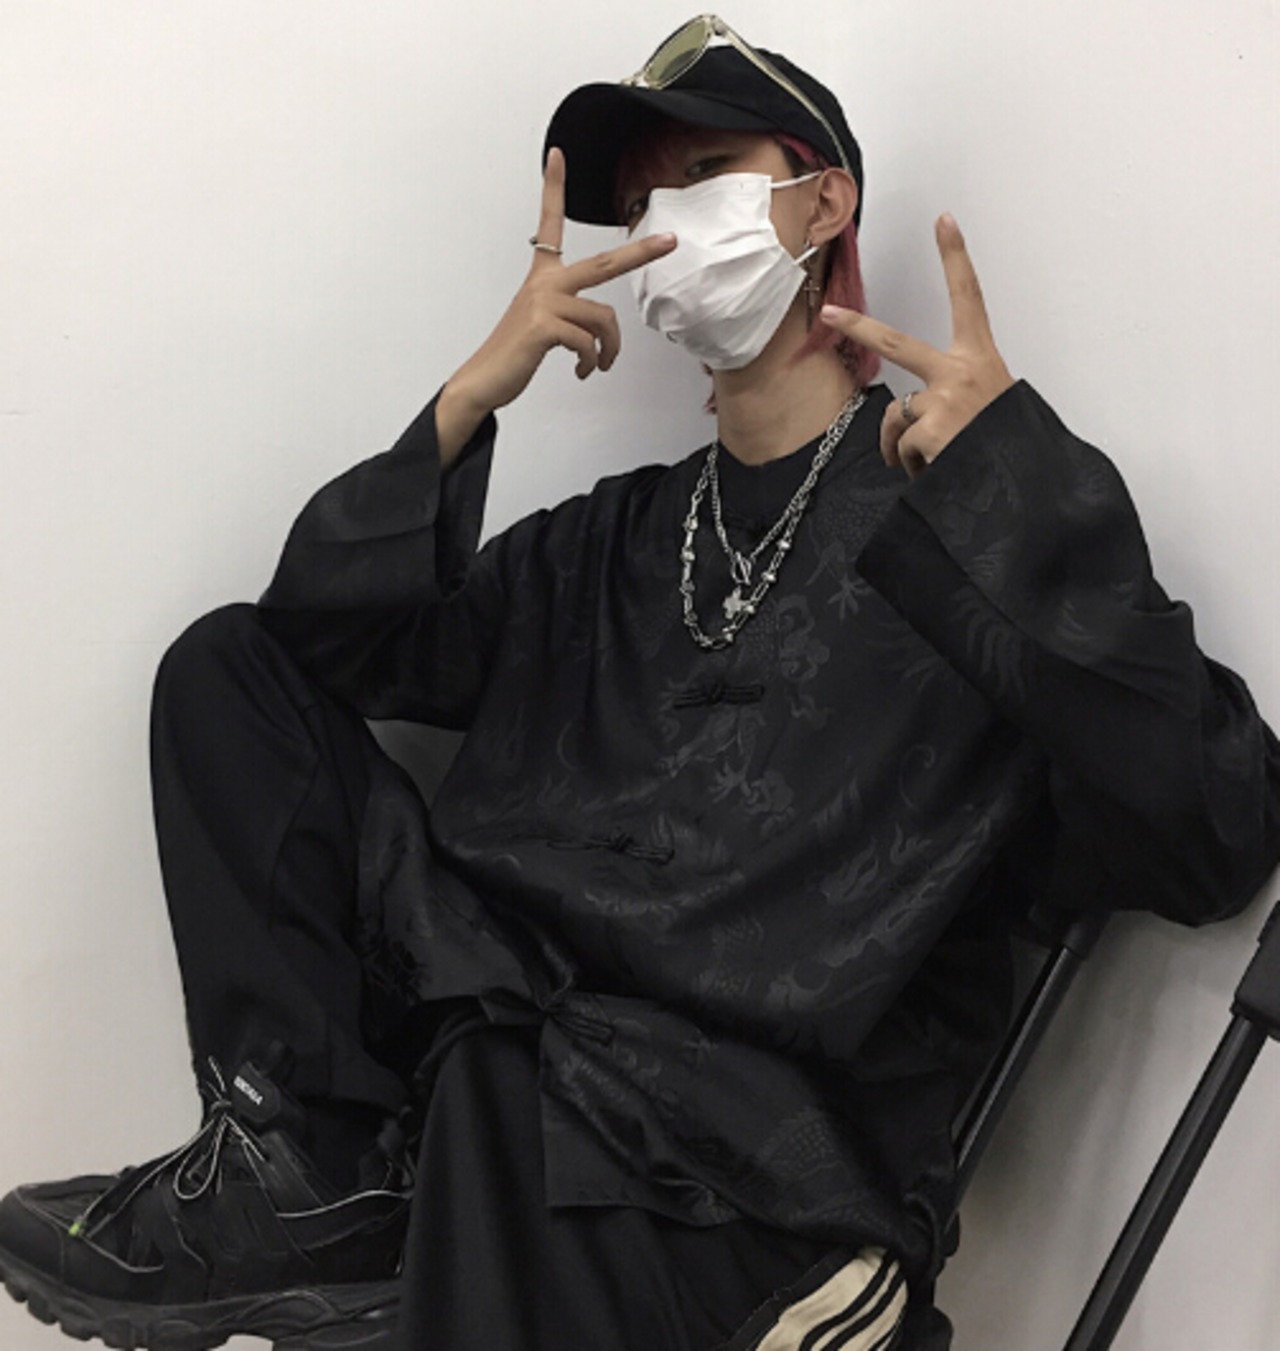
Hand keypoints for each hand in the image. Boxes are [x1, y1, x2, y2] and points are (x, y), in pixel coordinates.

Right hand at [436, 147, 676, 465]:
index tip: (557, 155)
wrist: (484, 379)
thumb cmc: (515, 352)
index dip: (553, 187)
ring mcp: (544, 302)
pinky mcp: (544, 326)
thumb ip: (573, 318)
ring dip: (609, 349)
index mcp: (542, 276)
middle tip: (670, 242)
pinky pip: (588, 342)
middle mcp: (544, 282)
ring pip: (603, 318)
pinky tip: (582, 370)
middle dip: (641, 253)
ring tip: (598, 364)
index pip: (549, 222)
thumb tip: (602, 337)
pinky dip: (591, 361)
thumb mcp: (544, 325)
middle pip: (604, 263)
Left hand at [820, 214, 1012, 477]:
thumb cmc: (1007, 441)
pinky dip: (916, 466)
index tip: (944, 221)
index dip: (956, 257)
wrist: (1025, 481)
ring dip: (908, 445)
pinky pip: (904, 449)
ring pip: (899, 417)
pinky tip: (941, 470)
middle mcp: (958, 372)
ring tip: (940, 458)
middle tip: (831, 313)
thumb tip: (912, 416)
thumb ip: (954, 396)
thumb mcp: (991, 406)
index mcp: (979, 359)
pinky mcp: (930, 430)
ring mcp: (942, 400)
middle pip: (895, 344)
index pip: (968, 298)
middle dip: (858, 327)